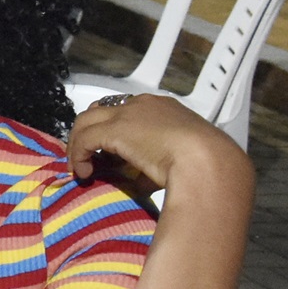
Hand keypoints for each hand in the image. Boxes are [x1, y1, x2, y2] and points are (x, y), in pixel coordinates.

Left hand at [67, 92, 251, 197]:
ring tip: (81, 167)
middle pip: (100, 111)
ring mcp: (127, 113)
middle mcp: (142, 105)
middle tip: (87, 156)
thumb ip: (152, 169)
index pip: (126, 112)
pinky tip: (83, 173)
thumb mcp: (177, 162)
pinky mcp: (114, 128)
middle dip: (90, 132)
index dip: (112, 131)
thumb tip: (138, 184)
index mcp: (162, 108)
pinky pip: (84, 139)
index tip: (109, 153)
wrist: (209, 161)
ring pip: (86, 121)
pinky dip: (78, 155)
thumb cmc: (204, 164)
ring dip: (79, 144)